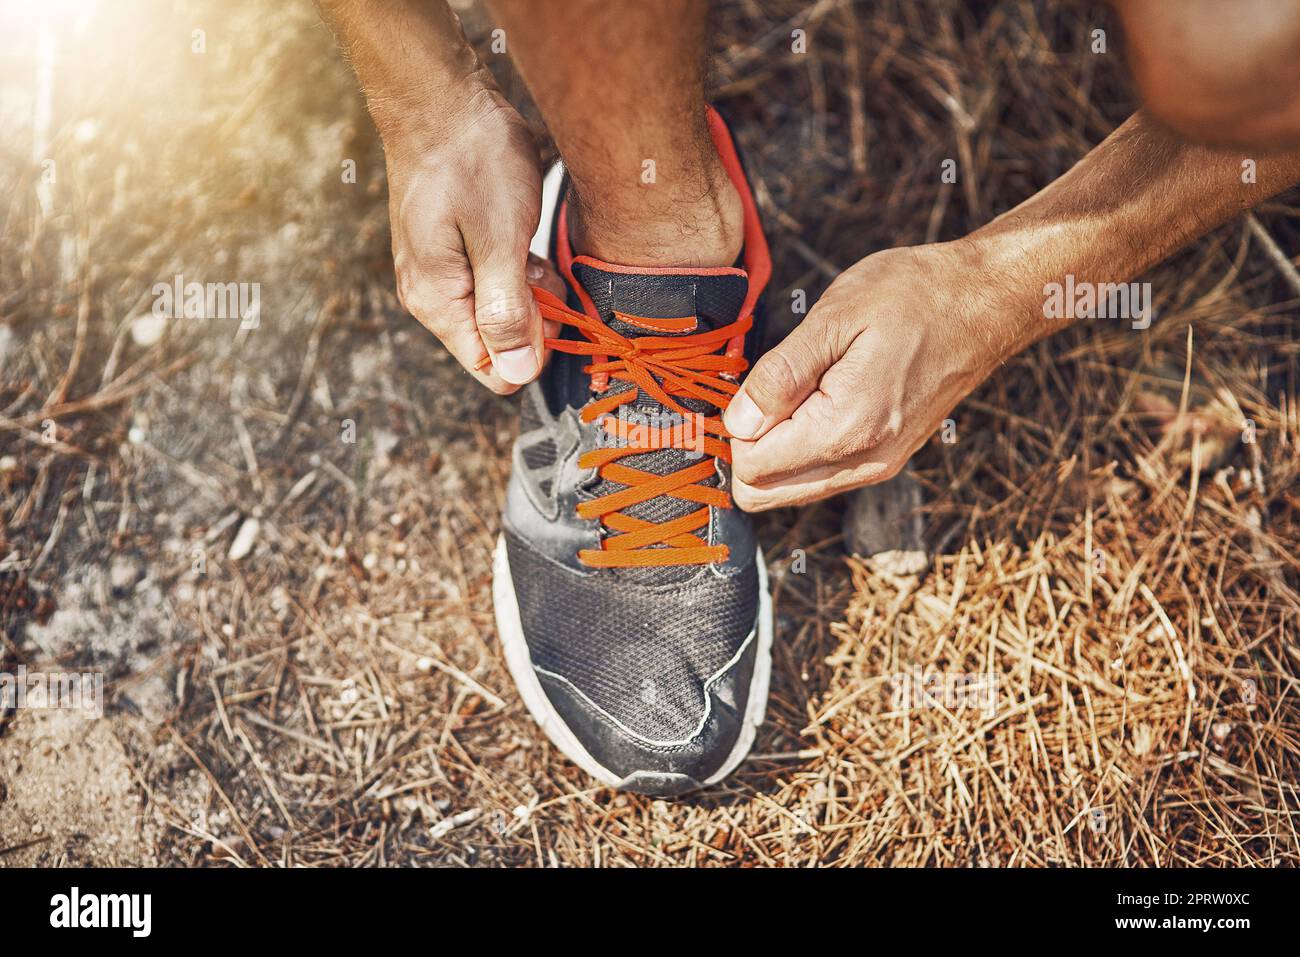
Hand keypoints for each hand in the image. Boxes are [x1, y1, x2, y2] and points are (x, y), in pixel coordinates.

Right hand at [385, 81, 565, 393]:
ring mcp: (441, 276)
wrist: (440, 96)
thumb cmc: (470, 160)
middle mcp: (433, 298)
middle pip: (500, 345)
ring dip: (530, 288)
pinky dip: (519, 268)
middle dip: (535, 317)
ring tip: (526, 242)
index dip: (535, 349)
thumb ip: (508, 313)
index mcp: (438, 304)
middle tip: (539, 265)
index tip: (552, 307)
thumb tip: (516, 373)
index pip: (494, 371)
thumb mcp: (500, 240)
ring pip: (503, 312)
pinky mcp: (454, 253)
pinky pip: (496, 283)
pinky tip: (520, 235)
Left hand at [724, 241, 1016, 510]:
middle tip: (762, 391)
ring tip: (793, 389)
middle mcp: (863, 463)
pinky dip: (800, 449)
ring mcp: (876, 467)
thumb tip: (737, 422)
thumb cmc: (915, 297)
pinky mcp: (884, 460)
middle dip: (746, 448)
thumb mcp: (835, 318)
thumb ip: (780, 375)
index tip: (749, 386)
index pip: (751, 469)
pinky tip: (814, 400)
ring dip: (773, 450)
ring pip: (788, 490)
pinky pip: (818, 477)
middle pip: (763, 494)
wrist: (984, 303)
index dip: (734, 428)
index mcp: (846, 428)